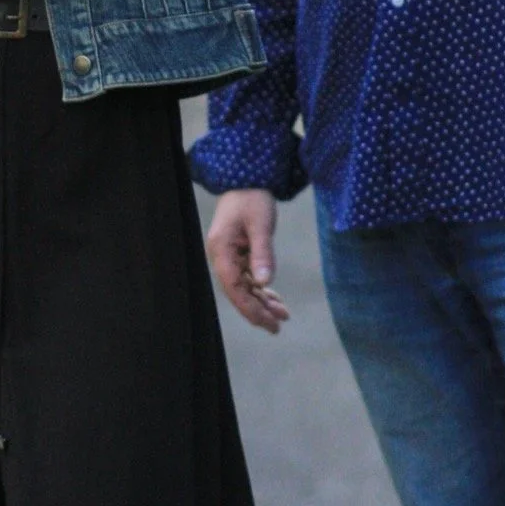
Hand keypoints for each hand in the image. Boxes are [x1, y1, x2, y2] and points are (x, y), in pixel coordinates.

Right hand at [206, 189, 289, 333]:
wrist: (248, 178)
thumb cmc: (252, 197)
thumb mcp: (260, 223)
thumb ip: (262, 253)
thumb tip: (264, 282)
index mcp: (221, 249)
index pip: (234, 287)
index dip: (250, 308)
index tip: (268, 323)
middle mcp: (221, 256)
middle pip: (237, 292)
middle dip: (257, 310)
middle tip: (278, 327)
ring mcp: (228, 255)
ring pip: (244, 287)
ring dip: (262, 301)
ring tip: (283, 315)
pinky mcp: (237, 253)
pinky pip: (248, 277)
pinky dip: (261, 289)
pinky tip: (275, 299)